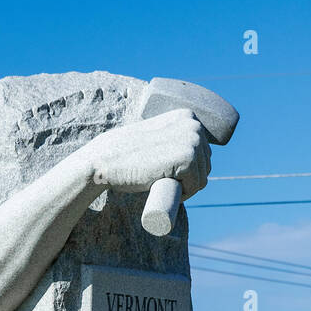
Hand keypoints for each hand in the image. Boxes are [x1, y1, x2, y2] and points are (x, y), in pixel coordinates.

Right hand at [81, 108, 210, 198]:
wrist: (106, 159)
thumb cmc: (128, 153)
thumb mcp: (157, 135)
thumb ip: (173, 134)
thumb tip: (196, 146)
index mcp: (187, 116)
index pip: (202, 153)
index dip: (187, 169)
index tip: (166, 170)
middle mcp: (193, 125)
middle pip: (205, 165)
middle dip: (189, 179)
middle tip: (162, 179)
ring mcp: (192, 140)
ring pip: (202, 178)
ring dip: (186, 188)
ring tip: (162, 182)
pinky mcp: (188, 159)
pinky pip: (196, 186)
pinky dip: (184, 194)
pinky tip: (166, 187)